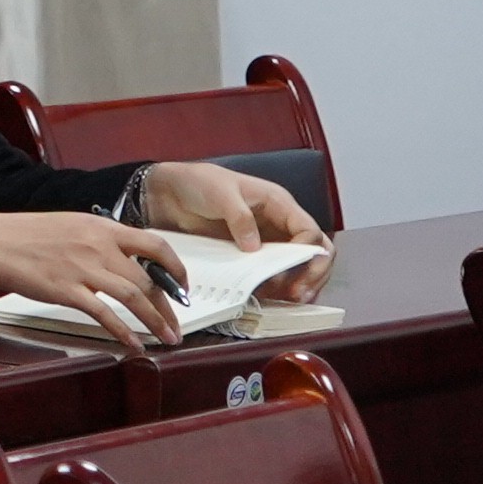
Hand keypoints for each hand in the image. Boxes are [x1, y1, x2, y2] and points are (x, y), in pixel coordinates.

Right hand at [0, 209, 199, 347]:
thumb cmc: (22, 235)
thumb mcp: (70, 225)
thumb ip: (99, 240)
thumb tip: (123, 260)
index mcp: (102, 227)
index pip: (156, 245)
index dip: (176, 268)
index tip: (182, 286)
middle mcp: (99, 246)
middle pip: (149, 279)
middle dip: (169, 307)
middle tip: (177, 325)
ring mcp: (83, 268)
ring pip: (135, 297)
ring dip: (156, 321)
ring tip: (167, 338)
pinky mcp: (66, 290)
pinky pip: (104, 314)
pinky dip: (124, 332)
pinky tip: (133, 344)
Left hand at [133, 161, 329, 288]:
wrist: (167, 192)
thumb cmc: (197, 183)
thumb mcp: (221, 194)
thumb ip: (239, 218)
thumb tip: (254, 248)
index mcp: (279, 204)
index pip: (310, 231)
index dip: (307, 252)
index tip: (291, 270)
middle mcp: (279, 224)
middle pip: (315, 251)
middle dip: (313, 273)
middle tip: (298, 294)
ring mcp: (265, 241)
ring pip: (298, 265)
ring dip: (298, 283)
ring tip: (287, 300)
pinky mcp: (248, 255)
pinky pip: (271, 273)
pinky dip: (275, 286)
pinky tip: (267, 297)